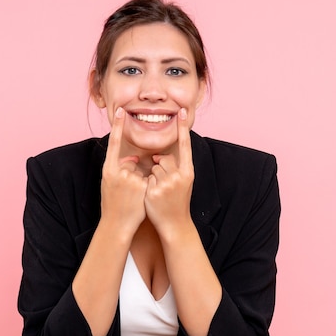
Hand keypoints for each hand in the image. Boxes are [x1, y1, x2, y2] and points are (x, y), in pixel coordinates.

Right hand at [100, 108, 147, 233]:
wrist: (116, 225)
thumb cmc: (114, 204)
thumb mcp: (110, 184)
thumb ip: (120, 168)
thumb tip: (133, 159)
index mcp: (108, 169)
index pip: (113, 143)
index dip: (117, 126)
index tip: (121, 110)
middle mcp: (117, 172)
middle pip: (131, 162)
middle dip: (133, 174)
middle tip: (126, 193)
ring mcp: (129, 179)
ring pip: (141, 172)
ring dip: (141, 182)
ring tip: (132, 199)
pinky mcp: (141, 187)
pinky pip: (149, 180)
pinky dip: (148, 188)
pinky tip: (140, 200)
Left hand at [144, 108, 194, 231]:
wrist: (175, 224)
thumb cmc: (177, 202)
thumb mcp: (183, 183)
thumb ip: (175, 167)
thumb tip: (158, 156)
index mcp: (189, 172)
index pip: (185, 146)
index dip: (183, 128)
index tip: (181, 111)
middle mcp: (180, 176)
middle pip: (164, 159)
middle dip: (160, 167)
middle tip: (166, 185)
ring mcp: (167, 184)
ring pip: (154, 168)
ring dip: (153, 177)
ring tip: (160, 193)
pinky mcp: (155, 191)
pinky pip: (147, 178)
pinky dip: (147, 186)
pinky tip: (153, 197)